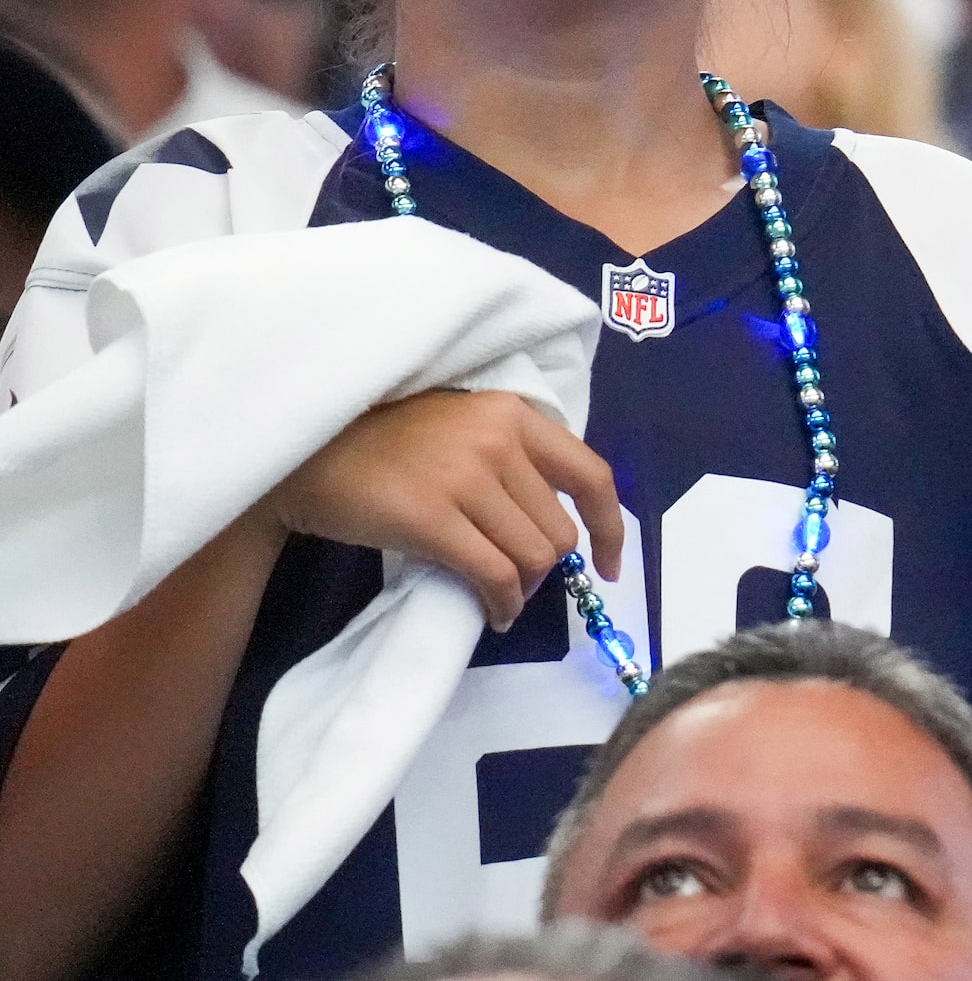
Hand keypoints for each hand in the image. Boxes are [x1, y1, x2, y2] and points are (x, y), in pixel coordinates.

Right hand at [263, 390, 623, 629]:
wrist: (306, 453)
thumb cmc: (387, 444)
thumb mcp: (464, 427)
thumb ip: (515, 458)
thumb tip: (564, 523)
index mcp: (514, 413)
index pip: (592, 475)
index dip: (610, 528)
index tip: (610, 564)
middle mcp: (499, 439)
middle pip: (559, 530)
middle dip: (546, 567)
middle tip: (516, 579)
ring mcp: (465, 476)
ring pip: (532, 557)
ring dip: (522, 589)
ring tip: (501, 596)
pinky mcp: (430, 516)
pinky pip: (493, 575)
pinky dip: (501, 603)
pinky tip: (493, 612)